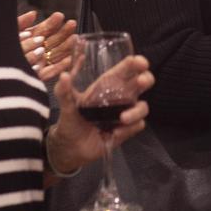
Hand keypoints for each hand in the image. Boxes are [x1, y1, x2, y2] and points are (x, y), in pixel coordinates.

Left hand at [17, 10, 77, 82]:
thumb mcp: (7, 34)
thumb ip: (20, 23)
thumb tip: (33, 13)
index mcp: (26, 40)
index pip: (42, 30)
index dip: (51, 23)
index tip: (60, 15)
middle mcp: (33, 52)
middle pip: (51, 41)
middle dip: (63, 33)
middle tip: (72, 24)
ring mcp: (36, 64)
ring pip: (54, 55)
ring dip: (65, 47)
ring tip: (75, 38)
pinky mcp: (36, 78)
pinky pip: (50, 72)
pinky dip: (61, 66)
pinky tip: (70, 59)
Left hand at [48, 55, 153, 173]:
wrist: (71, 148)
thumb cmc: (70, 121)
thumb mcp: (66, 104)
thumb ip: (63, 90)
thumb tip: (64, 75)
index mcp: (108, 85)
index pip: (126, 69)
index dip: (136, 63)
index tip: (140, 63)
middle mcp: (120, 96)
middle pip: (143, 82)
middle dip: (146, 79)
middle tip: (140, 82)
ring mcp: (125, 113)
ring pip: (143, 106)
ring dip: (136, 111)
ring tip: (122, 118)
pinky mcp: (127, 130)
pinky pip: (137, 126)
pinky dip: (129, 129)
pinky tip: (114, 133)